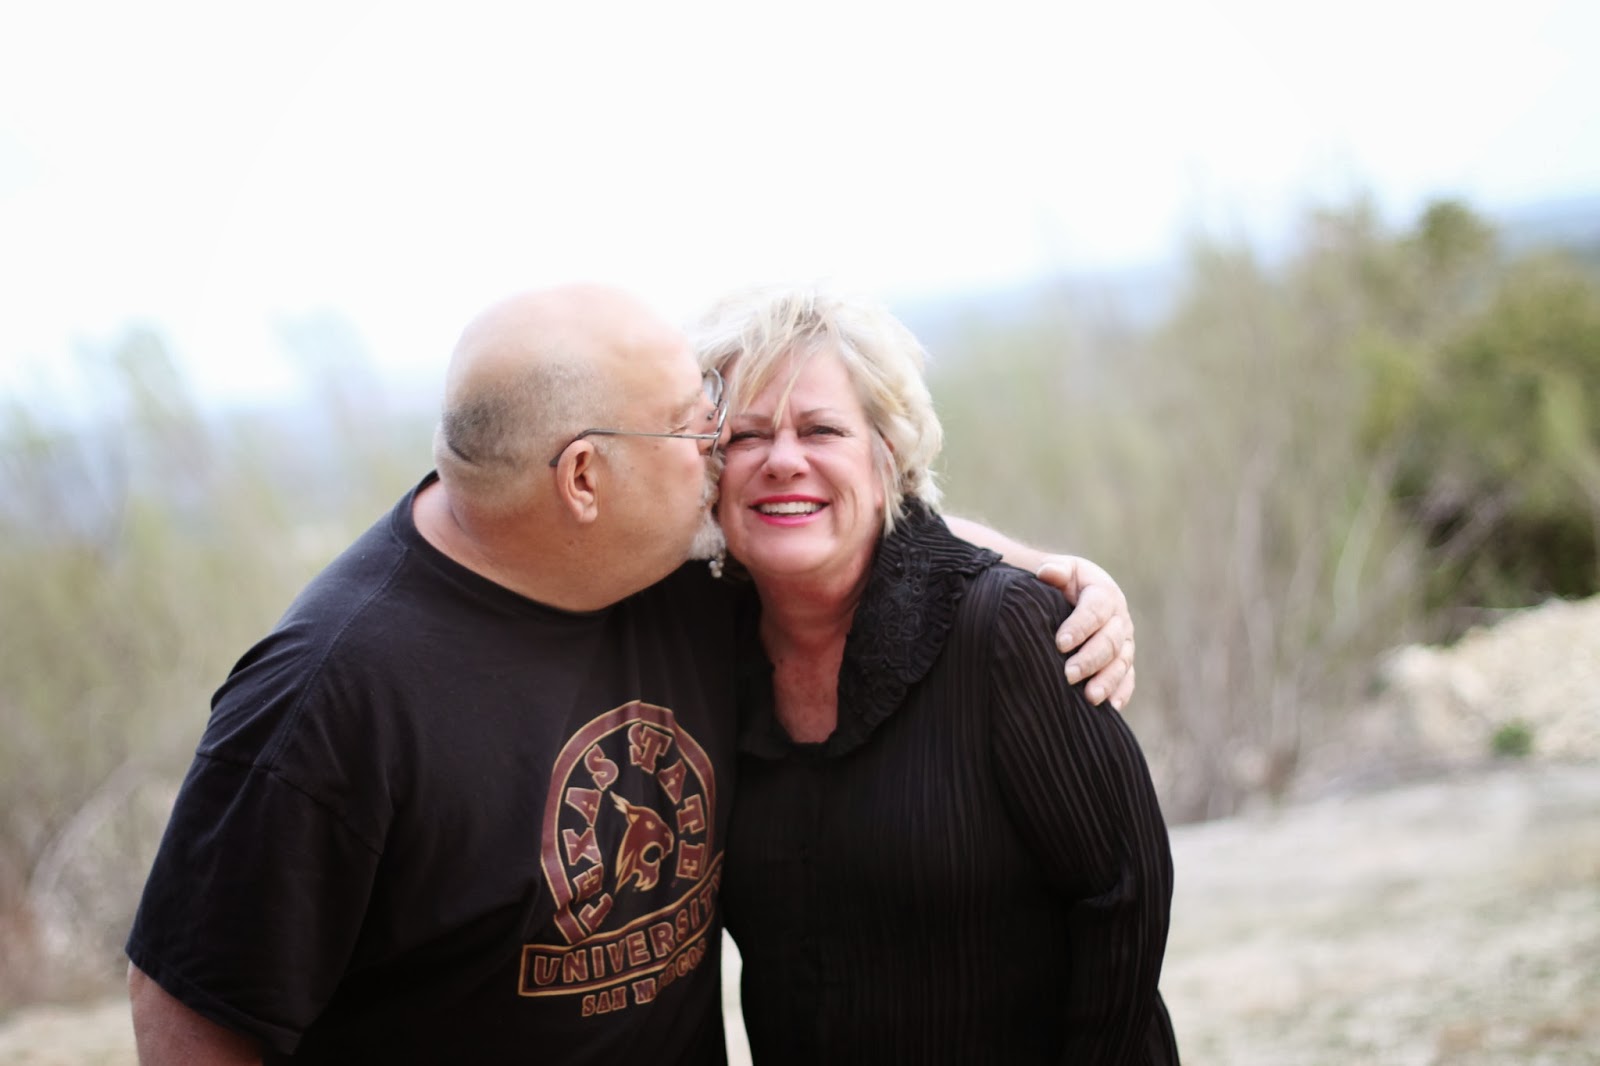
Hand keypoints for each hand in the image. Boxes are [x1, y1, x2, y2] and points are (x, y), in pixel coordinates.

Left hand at [1034, 556, 1134, 709]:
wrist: (1070, 598)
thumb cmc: (1061, 586)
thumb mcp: (1059, 571)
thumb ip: (1055, 570)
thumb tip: (1048, 573)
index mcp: (1103, 593)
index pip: (1096, 609)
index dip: (1080, 626)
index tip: (1060, 643)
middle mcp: (1119, 619)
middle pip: (1110, 641)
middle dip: (1090, 659)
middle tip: (1069, 674)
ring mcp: (1125, 643)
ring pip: (1121, 663)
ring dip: (1106, 681)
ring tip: (1089, 697)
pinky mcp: (1124, 663)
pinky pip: (1127, 680)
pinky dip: (1120, 693)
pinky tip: (1109, 708)